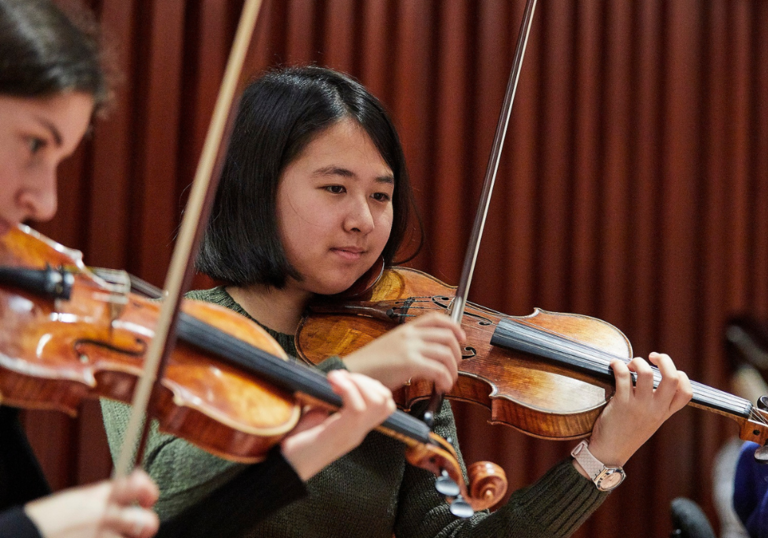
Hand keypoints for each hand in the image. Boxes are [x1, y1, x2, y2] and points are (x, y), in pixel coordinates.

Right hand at [24, 469, 159, 537]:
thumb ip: (100, 499)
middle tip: (141, 527)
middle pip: (147, 521)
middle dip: (147, 526)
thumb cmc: (45, 522)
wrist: (24, 536)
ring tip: (111, 535)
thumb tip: (124, 497)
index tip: (148, 497)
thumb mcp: (73, 501)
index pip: (137, 485)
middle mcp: (103, 516)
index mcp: (97, 496)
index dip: (148, 490)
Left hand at [280, 370, 394, 479]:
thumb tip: (334, 382)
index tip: (345, 380)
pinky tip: (332, 384)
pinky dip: (347, 388)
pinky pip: (357, 407)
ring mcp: (352, 434)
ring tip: (335, 380)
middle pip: (386, 400)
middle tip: (341, 379)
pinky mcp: (340, 434)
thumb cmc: (297, 440)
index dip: (370, 385)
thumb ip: (328, 401)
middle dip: (365, 380)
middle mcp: (359, 431)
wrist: (286, 465)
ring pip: (376, 401)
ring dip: (357, 381)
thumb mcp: (316, 415)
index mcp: (356, 427)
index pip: (385, 404)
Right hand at [343, 312, 465, 392]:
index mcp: (405, 329)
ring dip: (453, 371)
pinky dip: (445, 380)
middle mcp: (409, 335)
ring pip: (446, 354)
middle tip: (454, 367)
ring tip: (447, 382)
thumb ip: (410, 346)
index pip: (436, 318)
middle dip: (457, 354)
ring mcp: (410, 348)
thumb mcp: (391, 347)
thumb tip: (429, 357)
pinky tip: (441, 387)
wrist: (353, 372)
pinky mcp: (410, 363)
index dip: (454, 327)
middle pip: (447, 336)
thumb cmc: (370, 366)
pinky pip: (439, 370)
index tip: (461, 338)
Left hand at [577, 352, 691, 473]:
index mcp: (664, 413)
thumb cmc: (626, 433)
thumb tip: (650, 377)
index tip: (667, 370)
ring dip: (637, 361)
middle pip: (672, 377)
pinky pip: (622, 375)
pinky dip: (618, 365)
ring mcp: (639, 406)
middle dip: (664, 359)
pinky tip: (614, 365)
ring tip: (629, 364)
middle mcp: (656, 409)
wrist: (609, 452)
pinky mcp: (621, 403)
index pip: (686, 392)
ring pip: (646, 372)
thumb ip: (655, 404)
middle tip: (652, 357)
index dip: (681, 376)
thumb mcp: (649, 421)